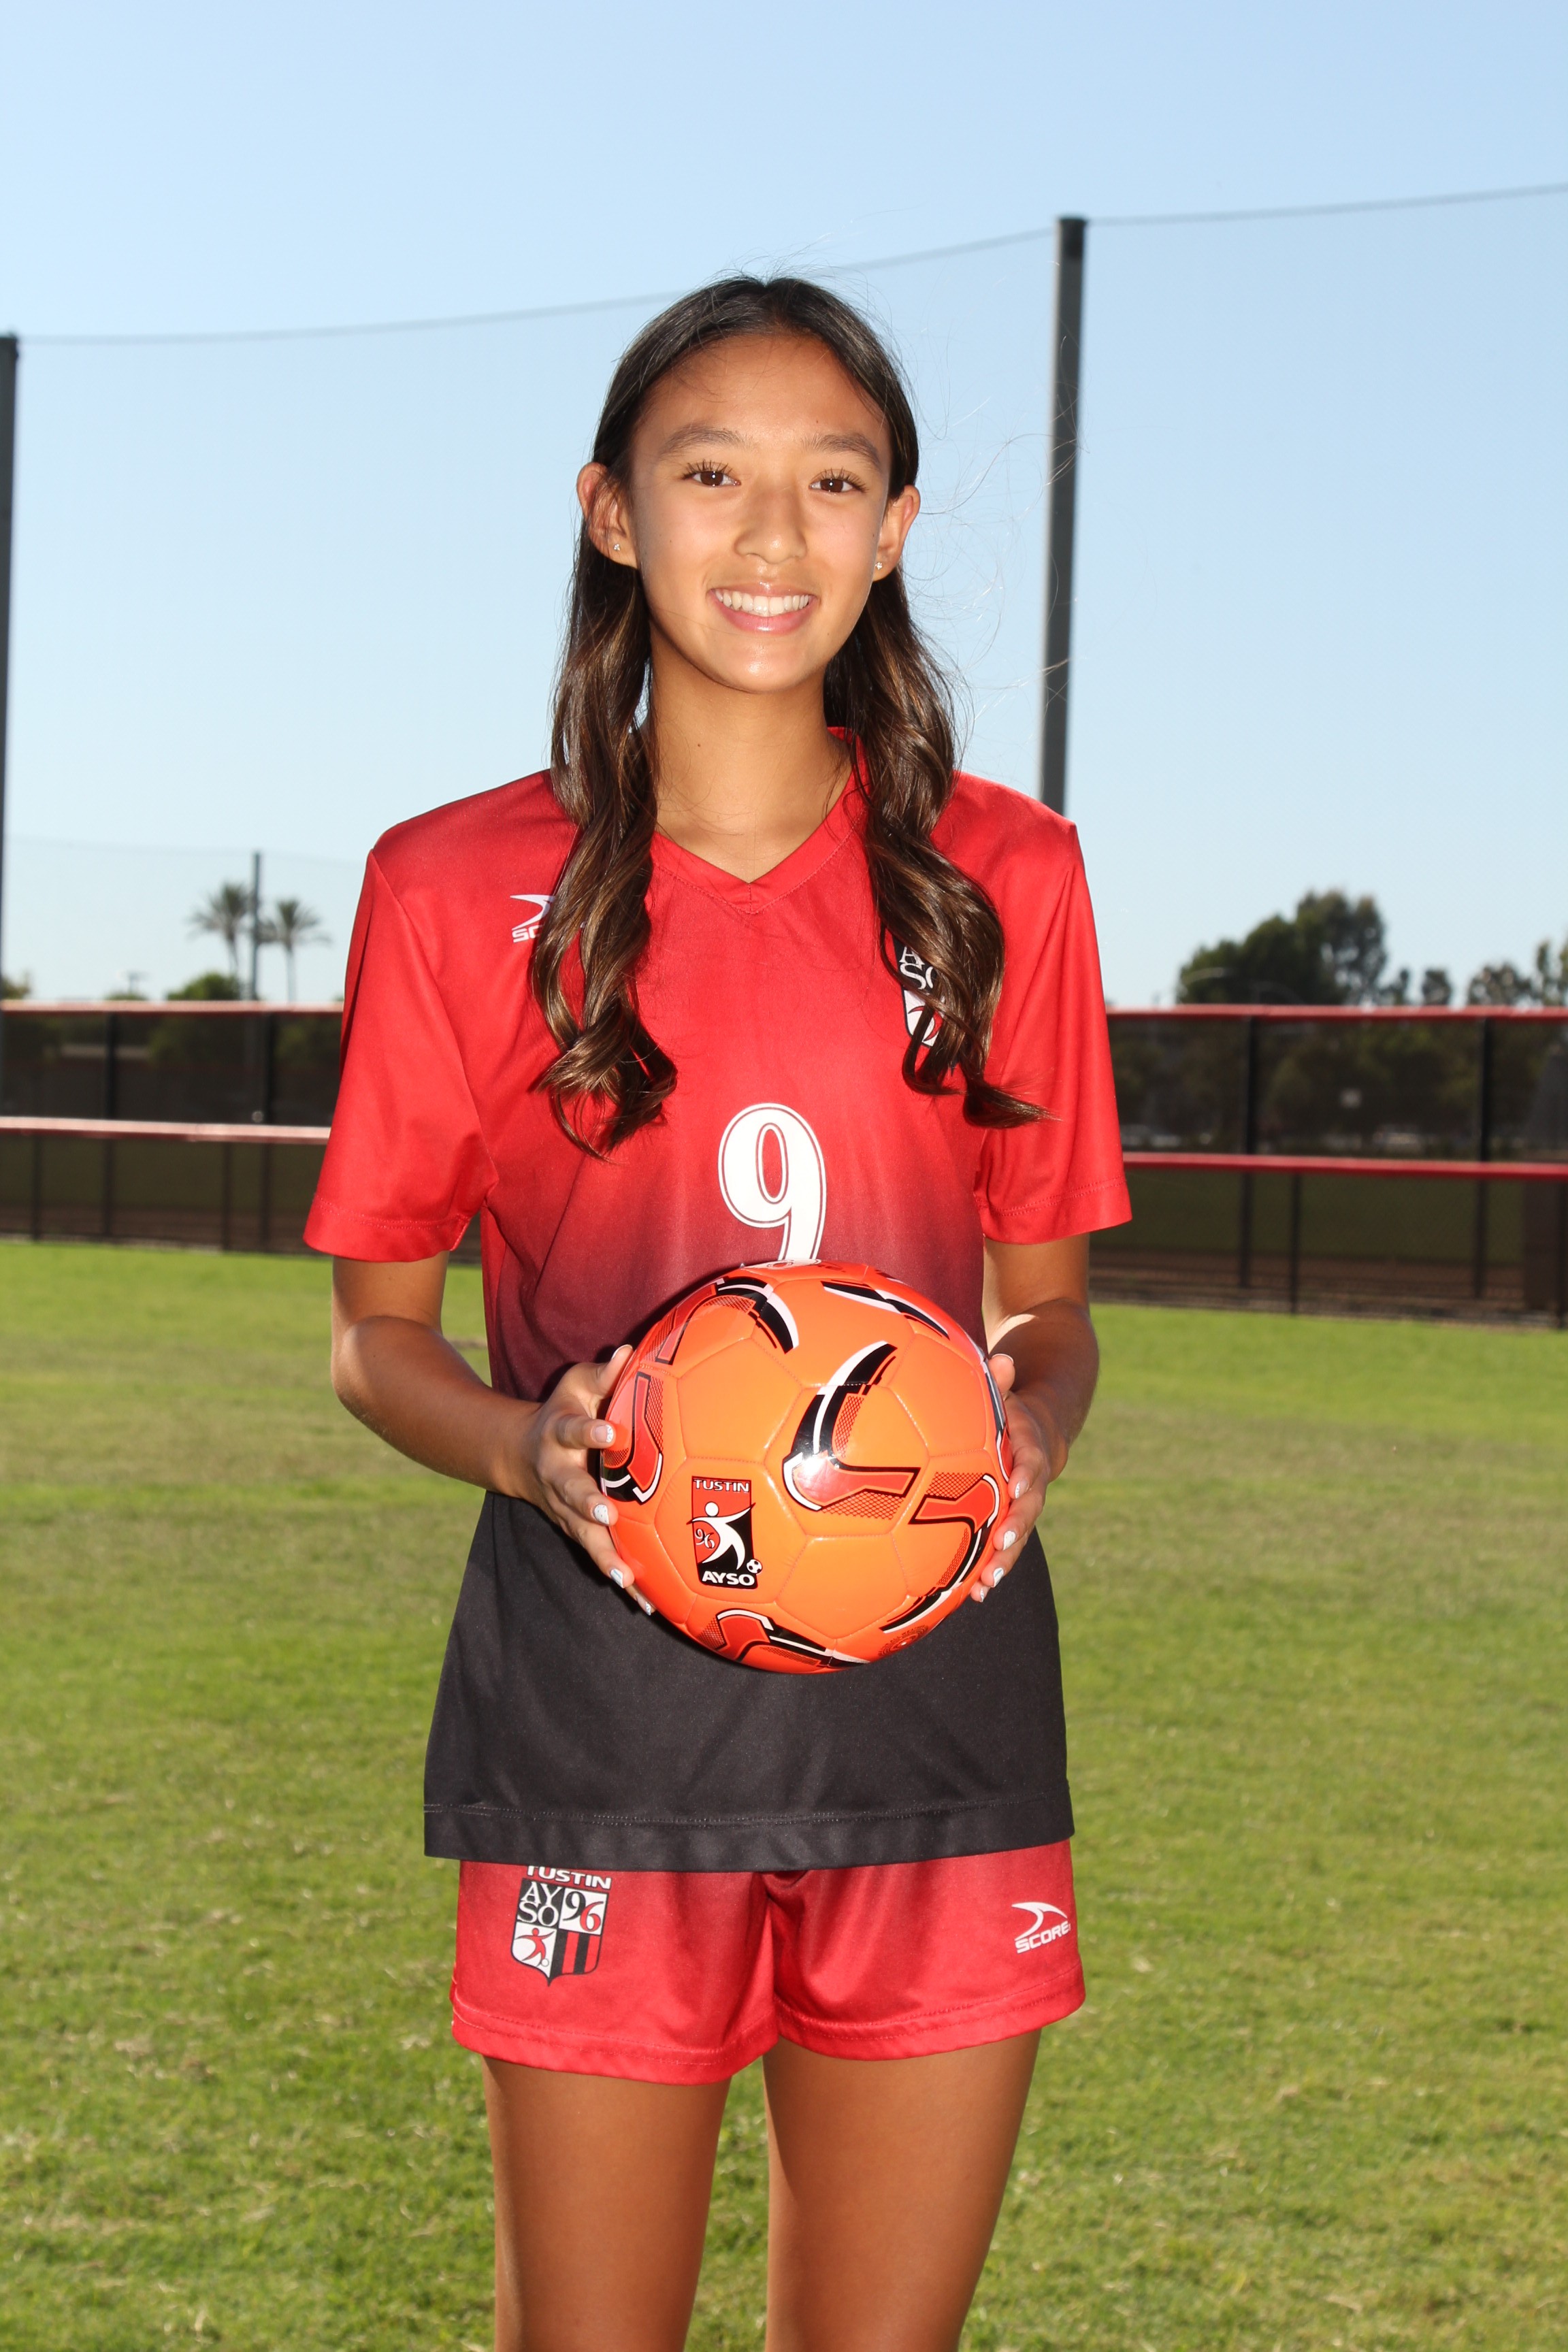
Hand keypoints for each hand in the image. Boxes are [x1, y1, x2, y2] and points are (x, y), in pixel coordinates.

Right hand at [514, 1345, 651, 1608]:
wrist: (521, 1454)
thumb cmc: (564, 1411)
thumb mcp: (575, 1387)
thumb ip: (602, 1374)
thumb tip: (629, 1351)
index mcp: (560, 1434)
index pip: (575, 1431)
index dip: (591, 1432)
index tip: (609, 1433)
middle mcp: (559, 1475)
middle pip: (572, 1491)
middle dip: (589, 1504)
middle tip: (608, 1513)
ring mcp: (564, 1508)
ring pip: (584, 1535)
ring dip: (605, 1555)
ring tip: (626, 1577)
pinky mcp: (575, 1531)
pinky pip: (598, 1556)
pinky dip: (620, 1579)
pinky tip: (645, 1603)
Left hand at [969, 1351, 1066, 1601]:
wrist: (1043, 1426)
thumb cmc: (1011, 1405)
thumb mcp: (1008, 1389)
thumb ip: (1002, 1380)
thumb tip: (1001, 1358)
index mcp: (1028, 1447)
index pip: (1032, 1460)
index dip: (1027, 1473)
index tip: (1019, 1486)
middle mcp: (1030, 1479)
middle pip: (1028, 1508)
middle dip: (1016, 1530)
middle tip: (1000, 1548)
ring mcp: (1022, 1502)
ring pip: (1016, 1533)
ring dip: (1003, 1560)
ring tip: (985, 1588)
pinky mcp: (1009, 1517)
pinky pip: (1002, 1544)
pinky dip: (990, 1567)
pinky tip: (969, 1596)